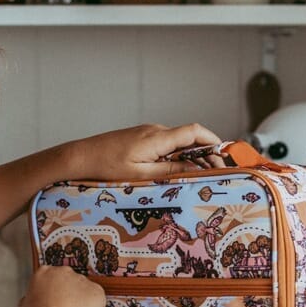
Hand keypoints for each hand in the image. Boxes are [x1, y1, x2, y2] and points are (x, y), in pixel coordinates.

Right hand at [16, 265, 105, 306]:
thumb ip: (27, 302)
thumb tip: (30, 303)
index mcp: (42, 274)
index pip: (45, 278)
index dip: (46, 292)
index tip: (47, 302)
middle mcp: (62, 272)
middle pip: (64, 280)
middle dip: (63, 293)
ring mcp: (81, 280)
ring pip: (80, 289)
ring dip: (78, 300)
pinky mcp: (96, 290)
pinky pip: (94, 297)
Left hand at [68, 123, 222, 179]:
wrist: (80, 157)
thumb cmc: (106, 167)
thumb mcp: (141, 175)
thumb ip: (170, 171)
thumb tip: (196, 170)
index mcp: (157, 138)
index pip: (195, 131)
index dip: (214, 141)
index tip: (225, 156)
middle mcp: (156, 130)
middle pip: (191, 137)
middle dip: (207, 154)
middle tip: (216, 174)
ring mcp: (149, 133)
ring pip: (180, 141)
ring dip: (193, 156)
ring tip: (201, 175)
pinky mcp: (142, 138)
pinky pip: (168, 144)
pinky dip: (179, 155)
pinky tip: (180, 170)